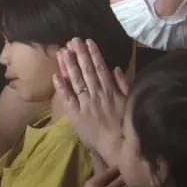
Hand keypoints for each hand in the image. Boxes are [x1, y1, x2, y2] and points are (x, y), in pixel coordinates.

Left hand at [54, 38, 129, 162]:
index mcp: (110, 90)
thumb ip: (124, 84)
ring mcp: (85, 103)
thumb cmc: (126, 124)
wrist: (118, 146)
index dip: (93, 54)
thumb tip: (116, 68)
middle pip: (86, 71)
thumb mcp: (130, 101)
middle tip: (72, 40)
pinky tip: (56, 75)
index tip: (87, 41)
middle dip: (79, 54)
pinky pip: (67, 98)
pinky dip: (61, 86)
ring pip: (75, 81)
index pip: (100, 68)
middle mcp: (96, 94)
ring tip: (62, 52)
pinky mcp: (76, 114)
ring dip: (68, 65)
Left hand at [83, 166, 123, 186]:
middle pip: (107, 176)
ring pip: (108, 182)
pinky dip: (114, 185)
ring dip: (116, 179)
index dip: (117, 168)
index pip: (107, 172)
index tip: (127, 163)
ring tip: (127, 176)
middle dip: (117, 174)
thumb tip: (126, 172)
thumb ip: (118, 181)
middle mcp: (92, 184)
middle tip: (129, 169)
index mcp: (92, 180)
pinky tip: (122, 184)